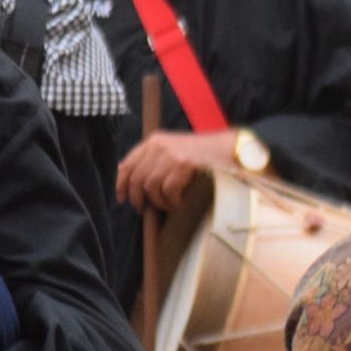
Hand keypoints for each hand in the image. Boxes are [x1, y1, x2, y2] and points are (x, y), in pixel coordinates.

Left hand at [117, 130, 235, 210]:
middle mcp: (159, 146)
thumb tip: (124, 172)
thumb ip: (152, 159)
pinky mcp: (183, 164)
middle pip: (138, 178)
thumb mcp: (172, 150)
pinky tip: (180, 203)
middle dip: (139, 198)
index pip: (128, 164)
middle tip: (144, 209)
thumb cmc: (202, 153)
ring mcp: (171, 154)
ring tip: (169, 206)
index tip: (122, 198)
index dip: (121, 184)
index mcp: (154, 140)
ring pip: (152, 187)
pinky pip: (169, 190)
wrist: (229, 148)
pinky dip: (172, 201)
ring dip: (159, 202)